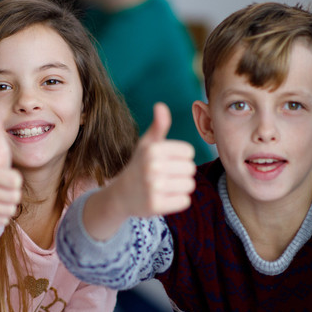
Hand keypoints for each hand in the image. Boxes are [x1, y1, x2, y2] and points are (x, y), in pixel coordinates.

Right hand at [86, 103, 195, 238]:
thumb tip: (161, 106)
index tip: (166, 162)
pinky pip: (184, 201)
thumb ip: (158, 126)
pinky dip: (177, 201)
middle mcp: (152, 167)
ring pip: (189, 185)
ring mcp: (153, 187)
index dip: (180, 158)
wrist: (121, 195)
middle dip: (181, 173)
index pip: (188, 152)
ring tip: (164, 187)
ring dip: (180, 188)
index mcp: (152, 149)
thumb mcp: (146, 144)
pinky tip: (164, 198)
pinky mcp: (156, 206)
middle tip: (164, 176)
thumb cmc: (138, 165)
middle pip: (191, 169)